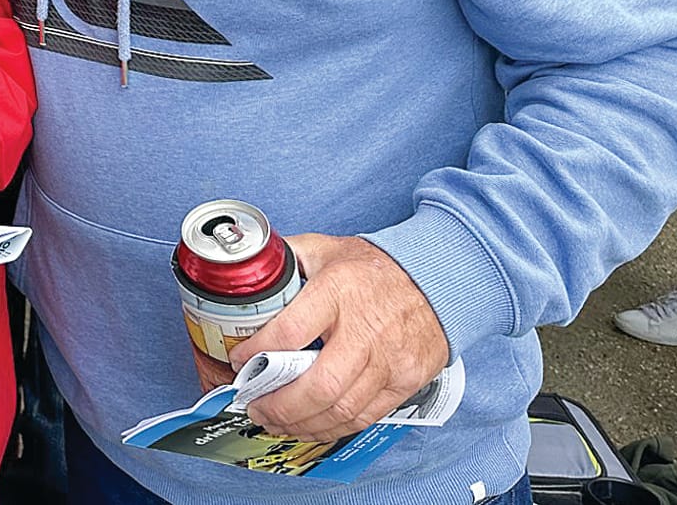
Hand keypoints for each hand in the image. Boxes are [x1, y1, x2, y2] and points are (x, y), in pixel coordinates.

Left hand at [228, 233, 449, 441]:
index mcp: (338, 291)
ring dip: (301, 423)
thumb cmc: (375, 267)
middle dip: (279, 405)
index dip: (258, 353)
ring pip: (340, 408)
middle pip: (318, 385)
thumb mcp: (325, 248)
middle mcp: (366, 330)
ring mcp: (389, 361)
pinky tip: (309, 426)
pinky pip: (365, 416)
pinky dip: (332, 427)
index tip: (239, 362)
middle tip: (253, 407)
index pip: (290, 332)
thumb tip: (246, 270)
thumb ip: (286, 259)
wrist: (437, 279)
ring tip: (274, 422)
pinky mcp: (406, 381)